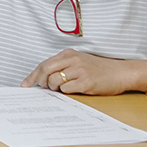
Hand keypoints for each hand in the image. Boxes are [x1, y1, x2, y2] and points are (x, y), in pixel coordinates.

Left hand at [23, 49, 146, 95]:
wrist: (121, 73)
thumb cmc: (99, 69)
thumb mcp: (79, 62)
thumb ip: (62, 66)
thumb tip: (42, 78)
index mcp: (68, 54)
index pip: (44, 64)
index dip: (33, 75)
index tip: (25, 84)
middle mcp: (73, 60)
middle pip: (45, 70)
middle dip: (40, 81)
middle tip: (43, 88)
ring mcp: (79, 70)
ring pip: (54, 81)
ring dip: (54, 88)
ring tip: (61, 89)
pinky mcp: (86, 82)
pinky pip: (66, 89)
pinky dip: (65, 92)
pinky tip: (71, 90)